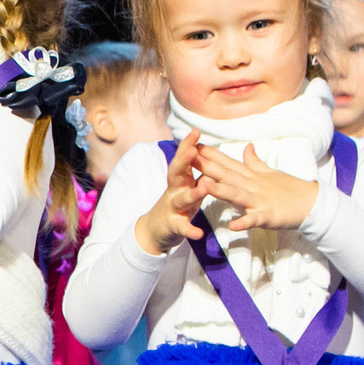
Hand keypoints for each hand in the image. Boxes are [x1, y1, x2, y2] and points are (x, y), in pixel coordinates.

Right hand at [134, 131, 210, 254]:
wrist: (154, 230)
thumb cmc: (176, 204)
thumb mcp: (185, 186)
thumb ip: (195, 171)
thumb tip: (209, 153)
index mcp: (180, 180)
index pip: (183, 160)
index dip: (188, 145)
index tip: (196, 131)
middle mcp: (174, 191)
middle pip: (176, 174)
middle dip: (184, 161)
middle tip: (193, 150)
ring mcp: (173, 208)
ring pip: (182, 200)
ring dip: (193, 193)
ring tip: (204, 186)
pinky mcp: (174, 226)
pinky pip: (182, 227)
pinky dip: (190, 230)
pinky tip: (199, 233)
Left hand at [194, 143, 320, 232]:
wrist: (312, 202)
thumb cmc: (289, 189)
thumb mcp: (269, 173)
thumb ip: (255, 162)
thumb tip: (247, 146)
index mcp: (251, 176)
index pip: (228, 163)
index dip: (210, 155)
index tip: (191, 145)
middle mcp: (252, 185)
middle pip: (227, 175)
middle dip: (207, 167)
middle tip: (188, 157)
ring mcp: (260, 200)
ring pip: (237, 194)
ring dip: (221, 190)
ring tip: (204, 186)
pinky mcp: (269, 215)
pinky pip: (255, 219)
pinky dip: (245, 222)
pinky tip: (233, 225)